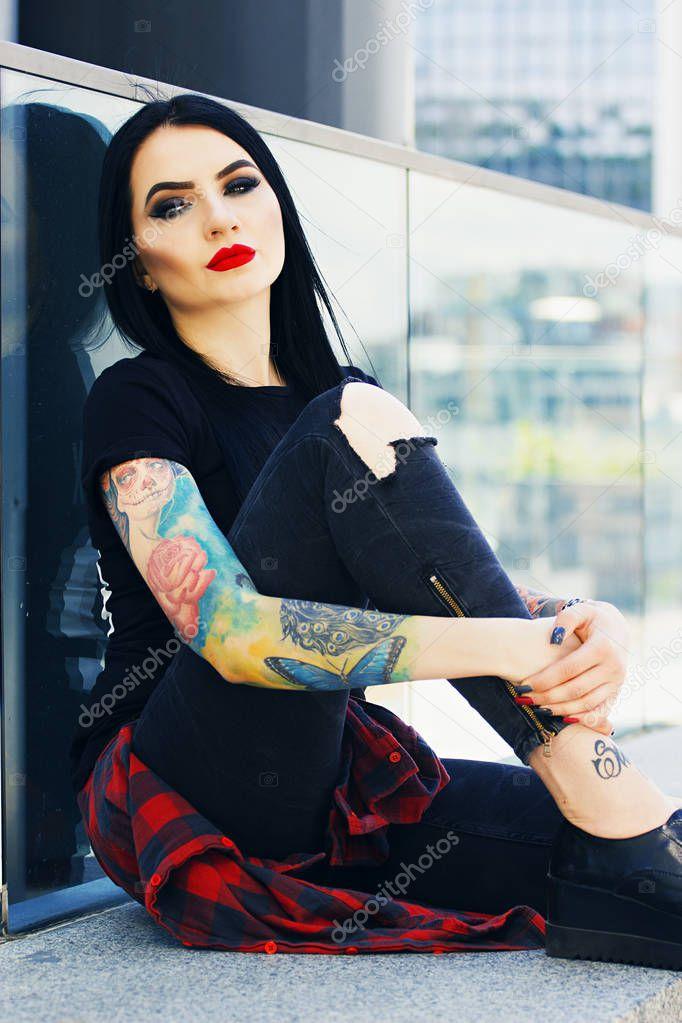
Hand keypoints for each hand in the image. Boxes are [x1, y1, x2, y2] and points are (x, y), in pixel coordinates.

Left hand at [518, 601, 629, 735]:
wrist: (617, 628)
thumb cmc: (591, 618)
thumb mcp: (580, 610)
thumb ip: (565, 619)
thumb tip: (554, 639)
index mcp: (602, 648)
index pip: (568, 669)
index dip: (545, 679)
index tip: (524, 685)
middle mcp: (613, 667)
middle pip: (575, 690)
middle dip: (548, 697)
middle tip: (526, 699)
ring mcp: (617, 682)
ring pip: (586, 704)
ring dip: (560, 710)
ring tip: (538, 709)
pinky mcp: (617, 691)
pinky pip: (600, 711)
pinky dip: (582, 719)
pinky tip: (562, 719)